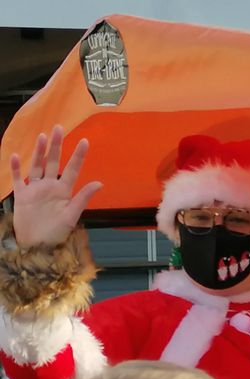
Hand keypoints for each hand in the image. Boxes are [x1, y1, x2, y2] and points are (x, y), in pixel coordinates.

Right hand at [10, 126, 102, 246]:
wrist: (37, 246)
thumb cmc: (57, 233)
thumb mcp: (71, 216)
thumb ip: (83, 198)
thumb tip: (99, 183)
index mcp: (65, 191)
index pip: (73, 170)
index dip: (78, 156)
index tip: (85, 141)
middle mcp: (50, 187)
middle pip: (53, 162)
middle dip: (56, 146)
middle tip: (58, 128)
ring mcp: (35, 189)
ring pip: (37, 166)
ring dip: (38, 152)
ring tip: (41, 136)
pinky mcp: (22, 195)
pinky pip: (18, 179)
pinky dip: (16, 168)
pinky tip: (16, 156)